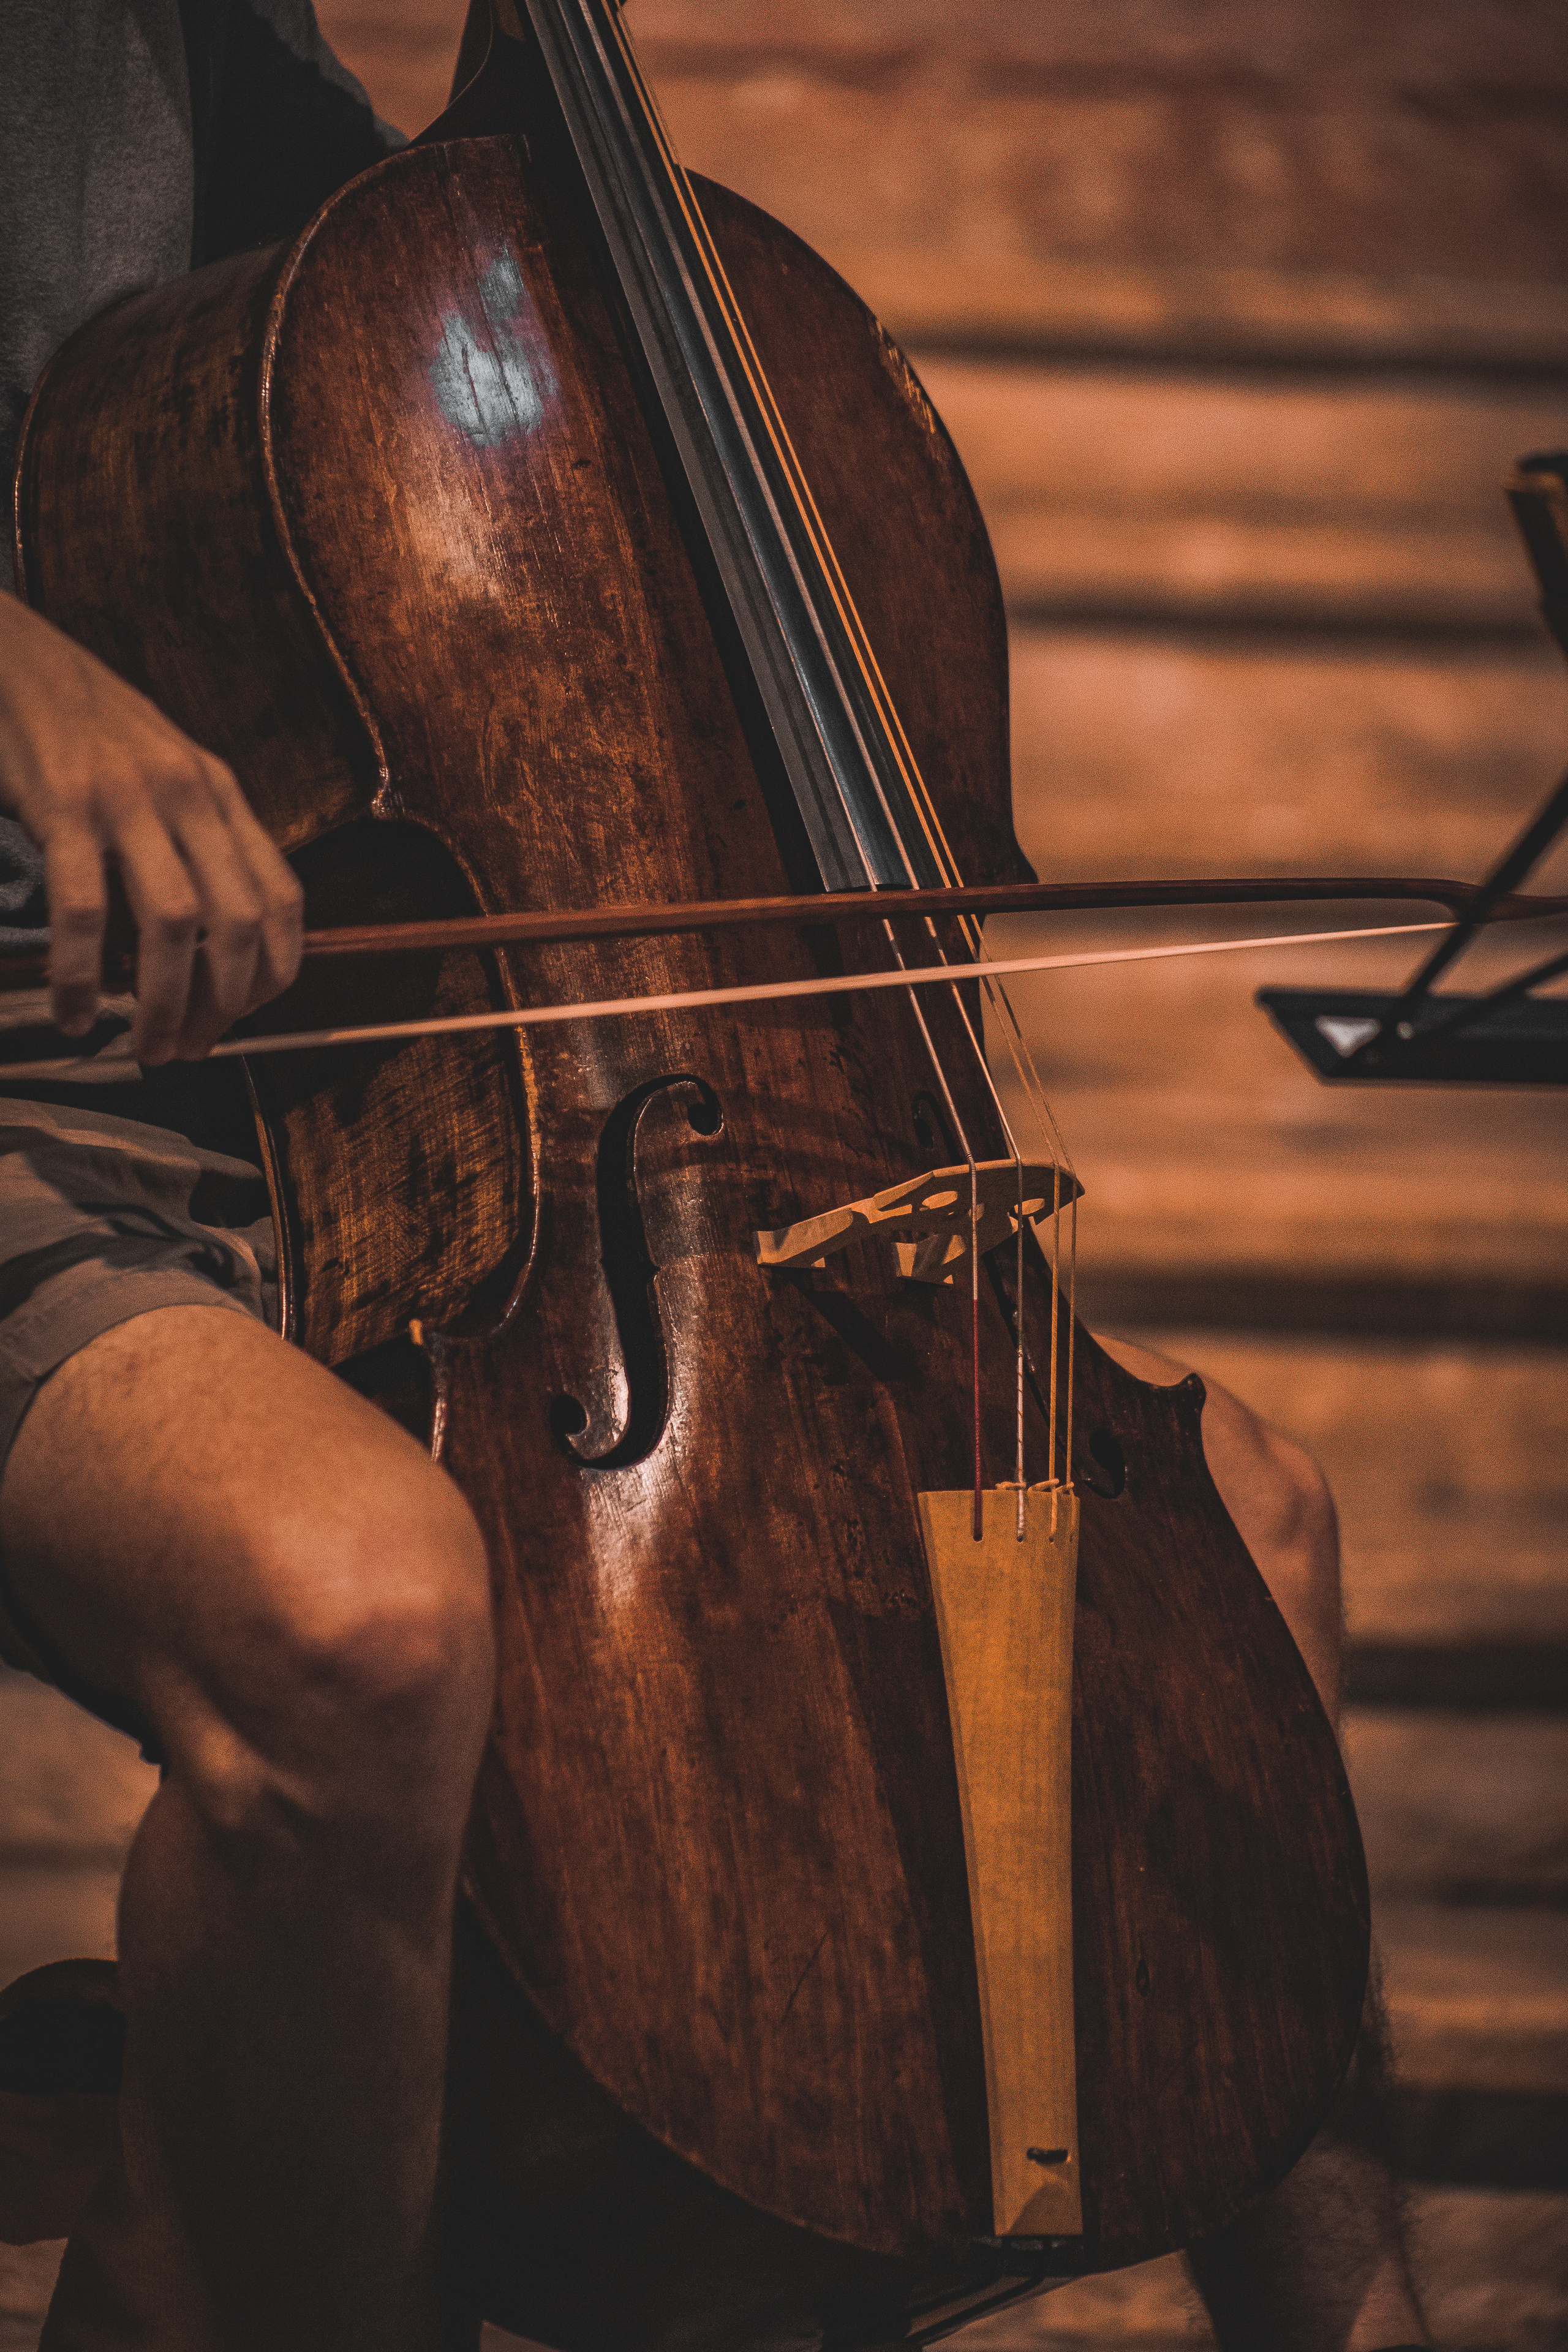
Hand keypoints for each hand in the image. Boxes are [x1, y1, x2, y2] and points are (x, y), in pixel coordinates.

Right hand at [0, 596, 303, 1061]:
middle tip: (191, 1049)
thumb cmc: (83, 723)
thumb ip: (193, 837)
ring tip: (147, 1048)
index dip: (274, 972)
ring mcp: (128, 799)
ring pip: (174, 926)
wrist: (13, 652)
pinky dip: (86, 975)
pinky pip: (87, 910)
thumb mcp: (163, 770)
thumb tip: (207, 934)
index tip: (244, 1017)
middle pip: (237, 924)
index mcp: (220, 791)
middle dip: (222, 1006)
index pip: (282, 898)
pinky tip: (78, 1012)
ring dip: (165, 1002)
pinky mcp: (65, 805)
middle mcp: (188, 795)